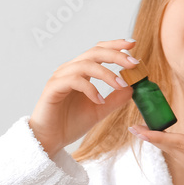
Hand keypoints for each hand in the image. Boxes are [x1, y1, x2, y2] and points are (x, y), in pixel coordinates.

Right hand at [29, 39, 137, 158]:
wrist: (50, 139)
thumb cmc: (70, 123)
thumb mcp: (100, 110)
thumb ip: (115, 99)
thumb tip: (133, 87)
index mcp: (81, 72)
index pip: (98, 50)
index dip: (115, 45)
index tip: (132, 45)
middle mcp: (70, 70)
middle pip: (95, 52)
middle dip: (116, 55)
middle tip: (133, 63)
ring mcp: (60, 77)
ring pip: (86, 65)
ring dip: (107, 74)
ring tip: (121, 86)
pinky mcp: (53, 88)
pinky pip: (74, 80)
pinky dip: (90, 88)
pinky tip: (99, 100)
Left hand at [128, 120, 183, 184]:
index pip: (180, 144)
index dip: (157, 136)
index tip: (138, 129)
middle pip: (175, 152)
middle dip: (155, 140)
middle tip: (136, 128)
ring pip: (181, 160)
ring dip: (165, 147)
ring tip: (150, 134)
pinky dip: (178, 154)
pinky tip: (174, 147)